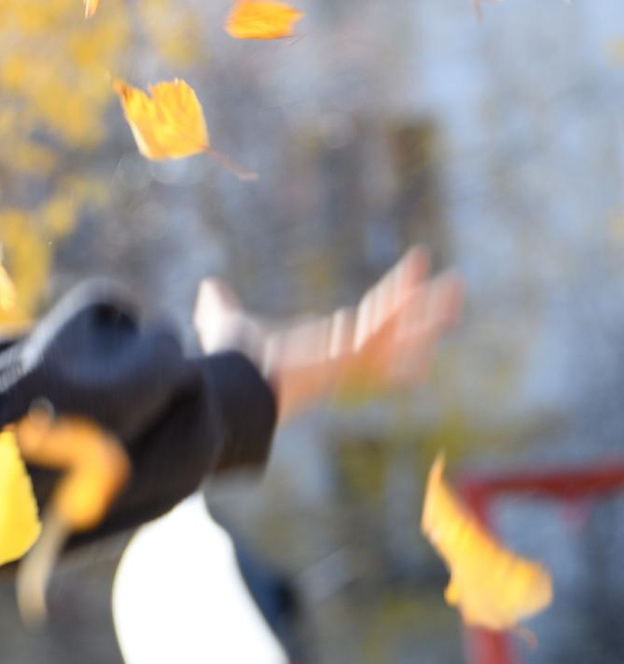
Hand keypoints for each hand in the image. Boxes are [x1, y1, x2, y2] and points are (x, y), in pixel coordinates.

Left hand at [195, 245, 461, 420]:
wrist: (228, 383)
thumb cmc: (229, 363)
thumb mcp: (225, 324)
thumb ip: (220, 308)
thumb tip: (208, 288)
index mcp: (320, 353)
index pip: (362, 334)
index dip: (385, 319)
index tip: (403, 306)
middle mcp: (341, 360)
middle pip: (392, 335)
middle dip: (423, 314)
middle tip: (451, 292)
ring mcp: (349, 359)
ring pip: (398, 330)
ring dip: (429, 307)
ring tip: (456, 284)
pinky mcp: (350, 353)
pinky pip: (385, 322)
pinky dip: (404, 297)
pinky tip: (431, 280)